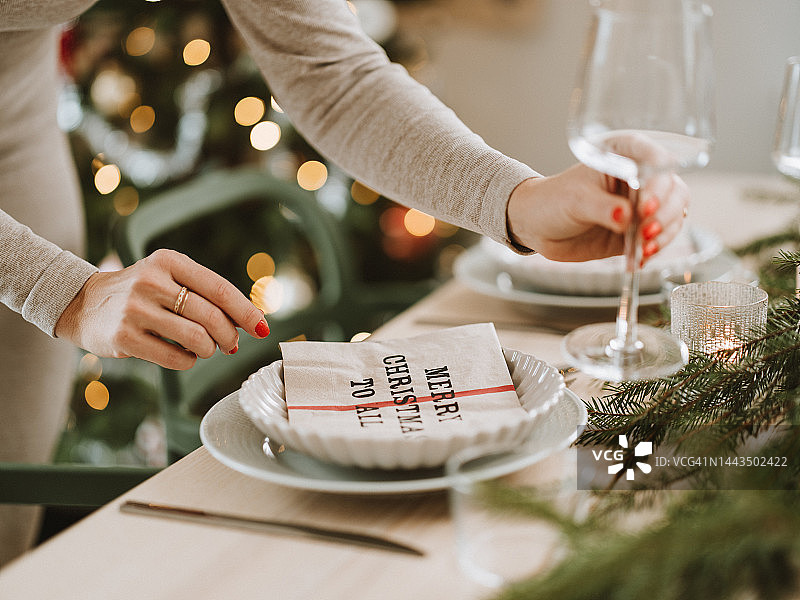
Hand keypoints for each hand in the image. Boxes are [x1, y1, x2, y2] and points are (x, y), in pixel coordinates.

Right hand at [55, 249, 269, 369]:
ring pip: (197, 339)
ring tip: (206, 349)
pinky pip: (176, 358)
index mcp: (169, 261)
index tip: (263, 328)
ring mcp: (135, 310)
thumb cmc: (143, 293)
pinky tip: (185, 355)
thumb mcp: (171, 279)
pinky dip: (189, 361)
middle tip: (229, 344)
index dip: (246, 311)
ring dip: (210, 350)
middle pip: (211, 317)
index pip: (219, 288)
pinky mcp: (124, 337)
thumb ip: (207, 294)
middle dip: (229, 336)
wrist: (85, 303)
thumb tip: (252, 322)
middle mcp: (151, 281)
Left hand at [506, 162, 688, 262]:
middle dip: (665, 211)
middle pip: (673, 189)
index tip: (645, 203)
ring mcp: (642, 204)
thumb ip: (603, 208)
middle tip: (646, 229)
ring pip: (674, 214)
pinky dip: (656, 248)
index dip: (658, 181)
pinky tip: (641, 259)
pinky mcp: (639, 230)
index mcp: (624, 155)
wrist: (539, 227)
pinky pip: (661, 237)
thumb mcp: (576, 200)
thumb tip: (626, 217)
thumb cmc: (553, 201)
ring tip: (645, 248)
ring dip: (665, 233)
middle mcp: (640, 177)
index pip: (656, 158)